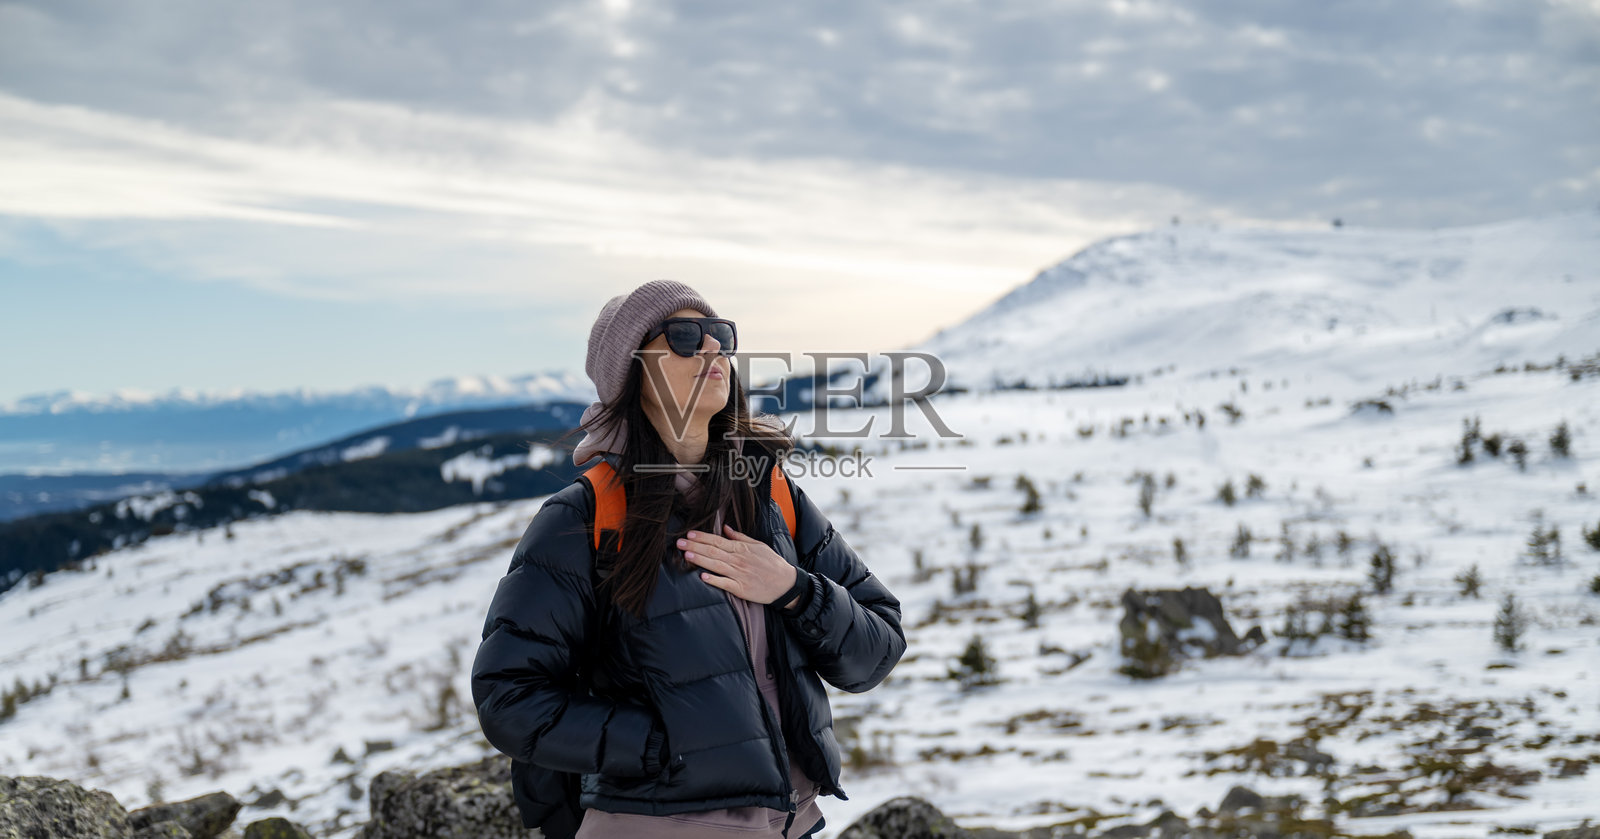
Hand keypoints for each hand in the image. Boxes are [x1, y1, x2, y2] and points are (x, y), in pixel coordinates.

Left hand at [680, 524, 804, 608]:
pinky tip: (703, 577)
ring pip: (716, 565)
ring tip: (686, 555)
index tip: (689, 534)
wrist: (786, 584)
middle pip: (713, 552)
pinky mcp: (741, 589)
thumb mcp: (759, 546)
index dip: (703, 537)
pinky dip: (714, 580)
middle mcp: (739, 560)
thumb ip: (740, 537)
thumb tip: (725, 528)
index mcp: (742, 549)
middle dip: (695, 546)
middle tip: (679, 542)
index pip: (718, 541)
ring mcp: (740, 574)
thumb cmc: (772, 564)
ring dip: (700, 560)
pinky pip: (725, 583)